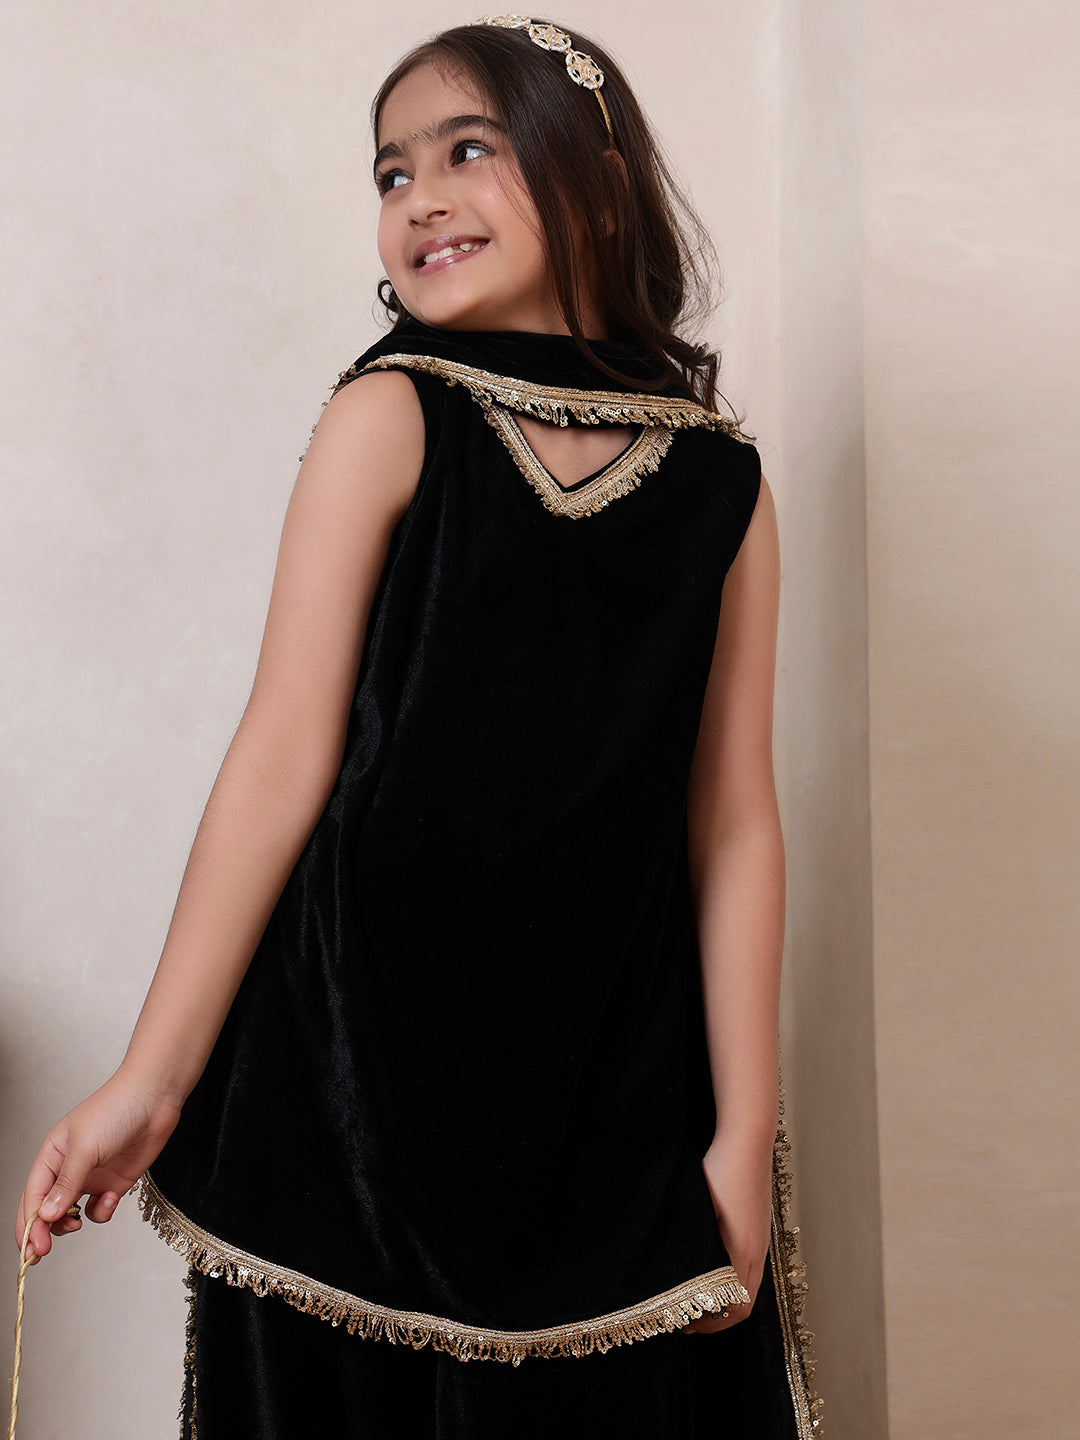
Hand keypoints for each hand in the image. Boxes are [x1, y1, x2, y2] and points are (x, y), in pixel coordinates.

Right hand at [15, 1069, 182, 1265]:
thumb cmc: (115, 1110)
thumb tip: (45, 1216)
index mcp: (52, 1155)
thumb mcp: (85, 1146)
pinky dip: (102, 1211)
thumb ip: (66, 1184)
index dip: (29, 1224)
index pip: (32, 1196)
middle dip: (43, 1231)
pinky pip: (98, 1209)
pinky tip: (111, 1197)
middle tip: (45, 1252)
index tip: (32, 1249)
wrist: (155, 1099)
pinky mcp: (113, 1183)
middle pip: (46, 1209)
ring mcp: (91, 1177)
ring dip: (71, 1223)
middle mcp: (68, 1169)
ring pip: (70, 1214)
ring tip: (77, 1221)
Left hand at [678, 1126, 773, 1334]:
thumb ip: (696, 1249)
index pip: (735, 1309)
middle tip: (688, 1323)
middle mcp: (757, 1252)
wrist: (746, 1142)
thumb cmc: (720, 1173)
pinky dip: (734, 1284)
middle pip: (744, 1305)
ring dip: (726, 1303)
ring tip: (698, 1301)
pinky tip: (713, 1274)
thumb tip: (680, 1280)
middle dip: (717, 1321)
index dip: (710, 1325)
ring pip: (749, 1288)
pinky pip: (751, 1271)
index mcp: (742, 1253)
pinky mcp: (760, 1230)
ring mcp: (761, 1241)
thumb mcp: (701, 1213)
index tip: (684, 1326)